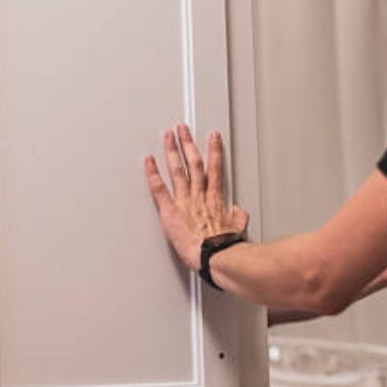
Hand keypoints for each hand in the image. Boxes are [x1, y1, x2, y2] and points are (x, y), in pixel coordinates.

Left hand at [144, 124, 249, 270]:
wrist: (216, 256)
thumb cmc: (225, 247)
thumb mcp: (238, 228)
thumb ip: (237, 216)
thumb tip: (238, 211)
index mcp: (215, 199)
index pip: (215, 169)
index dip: (214, 151)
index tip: (213, 138)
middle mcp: (200, 196)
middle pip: (195, 162)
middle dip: (188, 143)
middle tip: (183, 129)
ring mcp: (184, 201)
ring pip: (178, 169)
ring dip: (172, 150)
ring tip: (167, 136)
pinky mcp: (170, 211)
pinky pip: (159, 188)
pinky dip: (153, 173)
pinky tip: (148, 161)